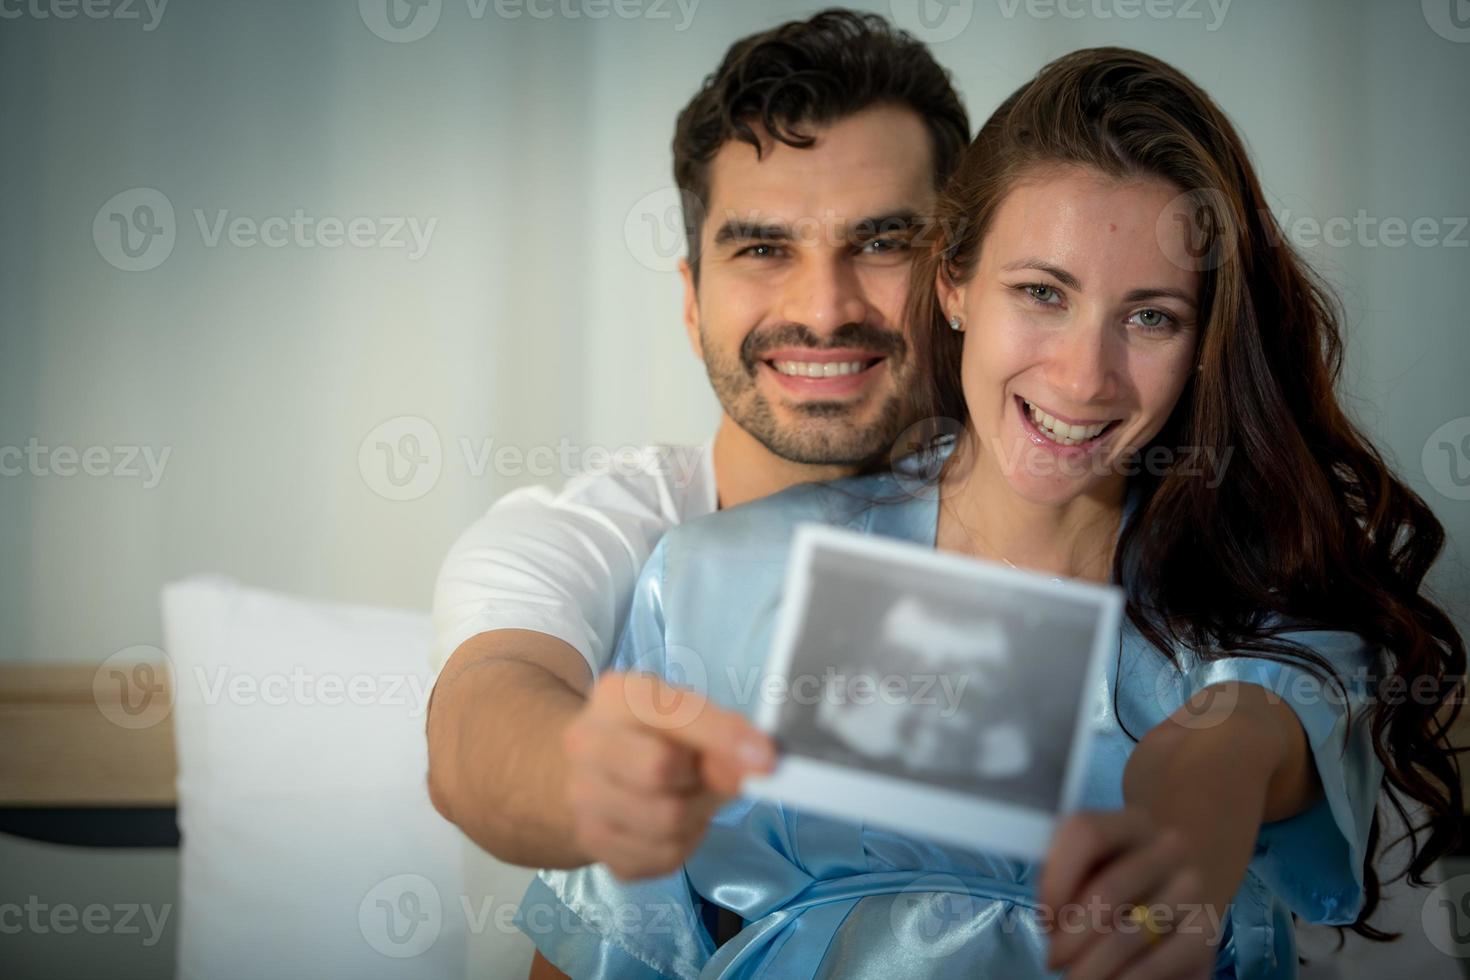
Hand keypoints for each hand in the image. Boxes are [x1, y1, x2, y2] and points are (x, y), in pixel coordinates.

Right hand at [561, 671, 775, 879]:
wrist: (590, 771)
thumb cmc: (651, 735)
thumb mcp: (686, 717)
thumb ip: (721, 734)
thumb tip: (756, 767)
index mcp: (616, 696)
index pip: (675, 714)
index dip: (724, 737)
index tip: (766, 760)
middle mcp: (586, 743)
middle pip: (659, 770)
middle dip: (700, 780)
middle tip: (707, 779)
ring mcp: (581, 798)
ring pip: (665, 822)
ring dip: (697, 816)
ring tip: (692, 800)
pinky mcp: (592, 844)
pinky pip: (661, 857)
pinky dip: (684, 844)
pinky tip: (674, 826)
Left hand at [1038, 808, 1219, 979]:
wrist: (1179, 889)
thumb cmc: (1117, 874)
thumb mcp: (1090, 864)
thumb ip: (1064, 876)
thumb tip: (1049, 920)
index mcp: (1131, 822)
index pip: (1086, 833)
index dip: (1056, 880)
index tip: (1043, 919)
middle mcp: (1169, 848)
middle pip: (1107, 890)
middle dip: (1070, 935)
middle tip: (1052, 960)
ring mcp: (1193, 888)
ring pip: (1128, 935)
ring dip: (1091, 966)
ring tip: (1073, 977)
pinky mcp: (1207, 931)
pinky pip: (1157, 964)